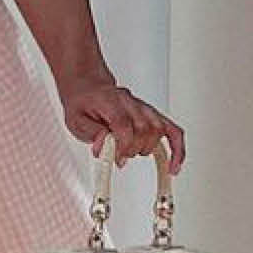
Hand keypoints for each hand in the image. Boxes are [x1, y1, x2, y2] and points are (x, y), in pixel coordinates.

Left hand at [58, 73, 185, 173]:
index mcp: (111, 102)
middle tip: (119, 156)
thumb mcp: (75, 119)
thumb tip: (104, 147)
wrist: (89, 86)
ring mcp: (145, 109)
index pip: (125, 124)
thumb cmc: (83, 103)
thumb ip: (91, 133)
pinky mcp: (153, 116)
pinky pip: (173, 131)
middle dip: (133, 149)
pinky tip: (174, 166)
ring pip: (160, 129)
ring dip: (149, 148)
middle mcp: (132, 103)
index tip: (117, 158)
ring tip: (134, 153)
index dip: (123, 145)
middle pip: (145, 128)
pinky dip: (177, 149)